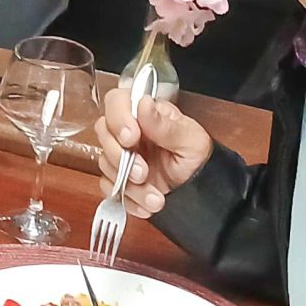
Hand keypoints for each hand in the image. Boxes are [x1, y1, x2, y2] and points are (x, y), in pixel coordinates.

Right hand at [92, 91, 214, 216]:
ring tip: (156, 196)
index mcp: (146, 114)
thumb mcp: (190, 140)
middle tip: (143, 173)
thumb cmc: (198, 158)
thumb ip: (165, 125)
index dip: (117, 118)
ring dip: (129, 185)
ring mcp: (122, 155)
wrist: (201, 190)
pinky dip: (128, 200)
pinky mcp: (119, 179)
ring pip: (106, 164)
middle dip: (120, 157)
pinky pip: (109, 188)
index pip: (117, 102)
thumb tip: (144, 104)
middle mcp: (130, 132)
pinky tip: (147, 204)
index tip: (131, 138)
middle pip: (104, 133)